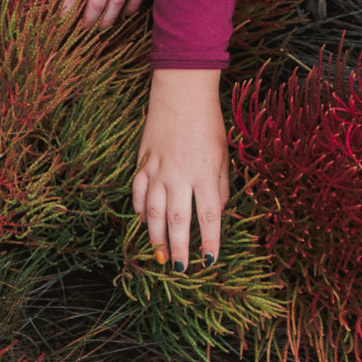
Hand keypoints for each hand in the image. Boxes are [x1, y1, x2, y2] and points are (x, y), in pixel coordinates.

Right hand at [131, 68, 225, 268]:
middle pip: (177, 221)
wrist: (181, 93)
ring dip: (156, 237)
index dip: (209, 241)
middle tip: (181, 268)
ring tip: (160, 255)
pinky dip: (139, 210)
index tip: (209, 259)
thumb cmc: (208, 123)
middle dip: (180, 248)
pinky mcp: (143, 162)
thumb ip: (220, 186)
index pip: (209, 217)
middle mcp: (180, 175)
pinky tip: (143, 222)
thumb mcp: (223, 155)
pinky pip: (138, 192)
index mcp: (205, 173)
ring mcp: (158, 170)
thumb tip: (216, 212)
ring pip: (153, 212)